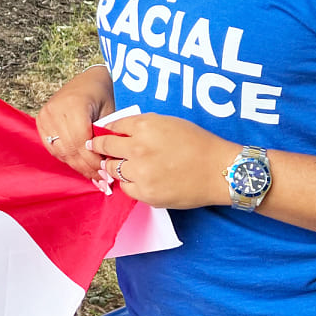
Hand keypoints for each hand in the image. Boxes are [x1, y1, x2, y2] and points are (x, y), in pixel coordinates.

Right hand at [35, 65, 114, 180]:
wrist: (88, 81)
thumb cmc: (103, 95)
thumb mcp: (109, 113)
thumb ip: (104, 137)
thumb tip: (106, 167)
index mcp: (73, 105)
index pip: (81, 142)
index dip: (92, 161)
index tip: (106, 173)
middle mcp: (55, 110)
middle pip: (70, 149)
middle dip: (86, 167)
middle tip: (102, 181)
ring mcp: (45, 116)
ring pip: (61, 151)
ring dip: (77, 166)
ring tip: (93, 177)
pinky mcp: (41, 122)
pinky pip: (53, 148)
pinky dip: (67, 159)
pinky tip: (80, 166)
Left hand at [86, 114, 236, 209]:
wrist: (218, 171)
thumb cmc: (198, 143)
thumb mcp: (168, 122)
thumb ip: (141, 125)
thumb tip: (119, 129)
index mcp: (144, 127)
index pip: (112, 127)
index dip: (104, 132)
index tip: (99, 135)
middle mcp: (138, 149)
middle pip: (105, 148)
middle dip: (99, 147)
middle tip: (96, 149)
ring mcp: (140, 173)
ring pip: (112, 169)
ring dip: (114, 166)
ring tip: (122, 165)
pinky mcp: (146, 193)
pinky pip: (125, 188)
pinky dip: (129, 183)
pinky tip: (139, 179)